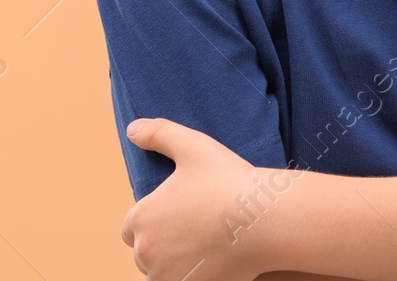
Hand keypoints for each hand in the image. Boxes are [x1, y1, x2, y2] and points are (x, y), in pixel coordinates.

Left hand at [121, 117, 276, 279]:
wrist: (265, 221)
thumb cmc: (228, 182)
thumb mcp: (192, 146)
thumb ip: (158, 134)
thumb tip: (133, 129)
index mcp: (142, 218)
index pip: (131, 228)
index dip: (153, 221)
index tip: (178, 215)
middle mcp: (146, 253)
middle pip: (146, 254)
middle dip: (164, 244)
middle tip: (196, 230)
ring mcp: (166, 277)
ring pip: (163, 273)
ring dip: (176, 265)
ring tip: (206, 246)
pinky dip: (193, 276)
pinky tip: (213, 262)